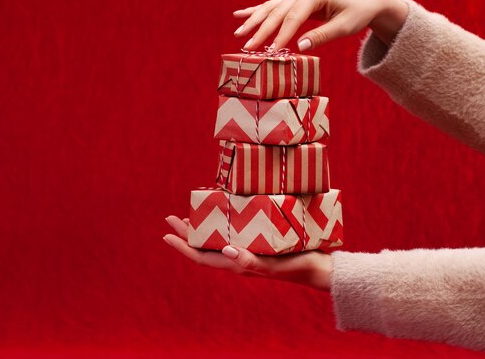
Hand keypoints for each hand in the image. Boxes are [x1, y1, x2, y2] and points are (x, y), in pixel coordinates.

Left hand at [163, 215, 332, 291]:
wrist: (317, 269)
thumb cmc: (295, 266)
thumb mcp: (272, 264)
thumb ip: (250, 261)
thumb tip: (225, 251)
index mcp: (236, 264)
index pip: (201, 257)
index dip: (182, 247)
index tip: (166, 235)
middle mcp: (238, 258)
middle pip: (205, 247)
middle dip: (187, 234)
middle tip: (172, 218)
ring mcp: (248, 250)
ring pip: (217, 240)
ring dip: (202, 229)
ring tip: (191, 217)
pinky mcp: (259, 243)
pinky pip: (233, 233)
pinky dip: (222, 225)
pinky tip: (225, 214)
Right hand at [233, 0, 408, 50]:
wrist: (365, 0)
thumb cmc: (356, 13)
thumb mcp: (344, 27)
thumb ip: (322, 36)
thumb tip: (300, 47)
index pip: (293, 18)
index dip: (280, 36)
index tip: (270, 51)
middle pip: (277, 13)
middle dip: (261, 30)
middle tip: (247, 47)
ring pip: (271, 8)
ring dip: (254, 21)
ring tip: (239, 33)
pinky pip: (273, 6)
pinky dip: (257, 11)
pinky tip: (240, 14)